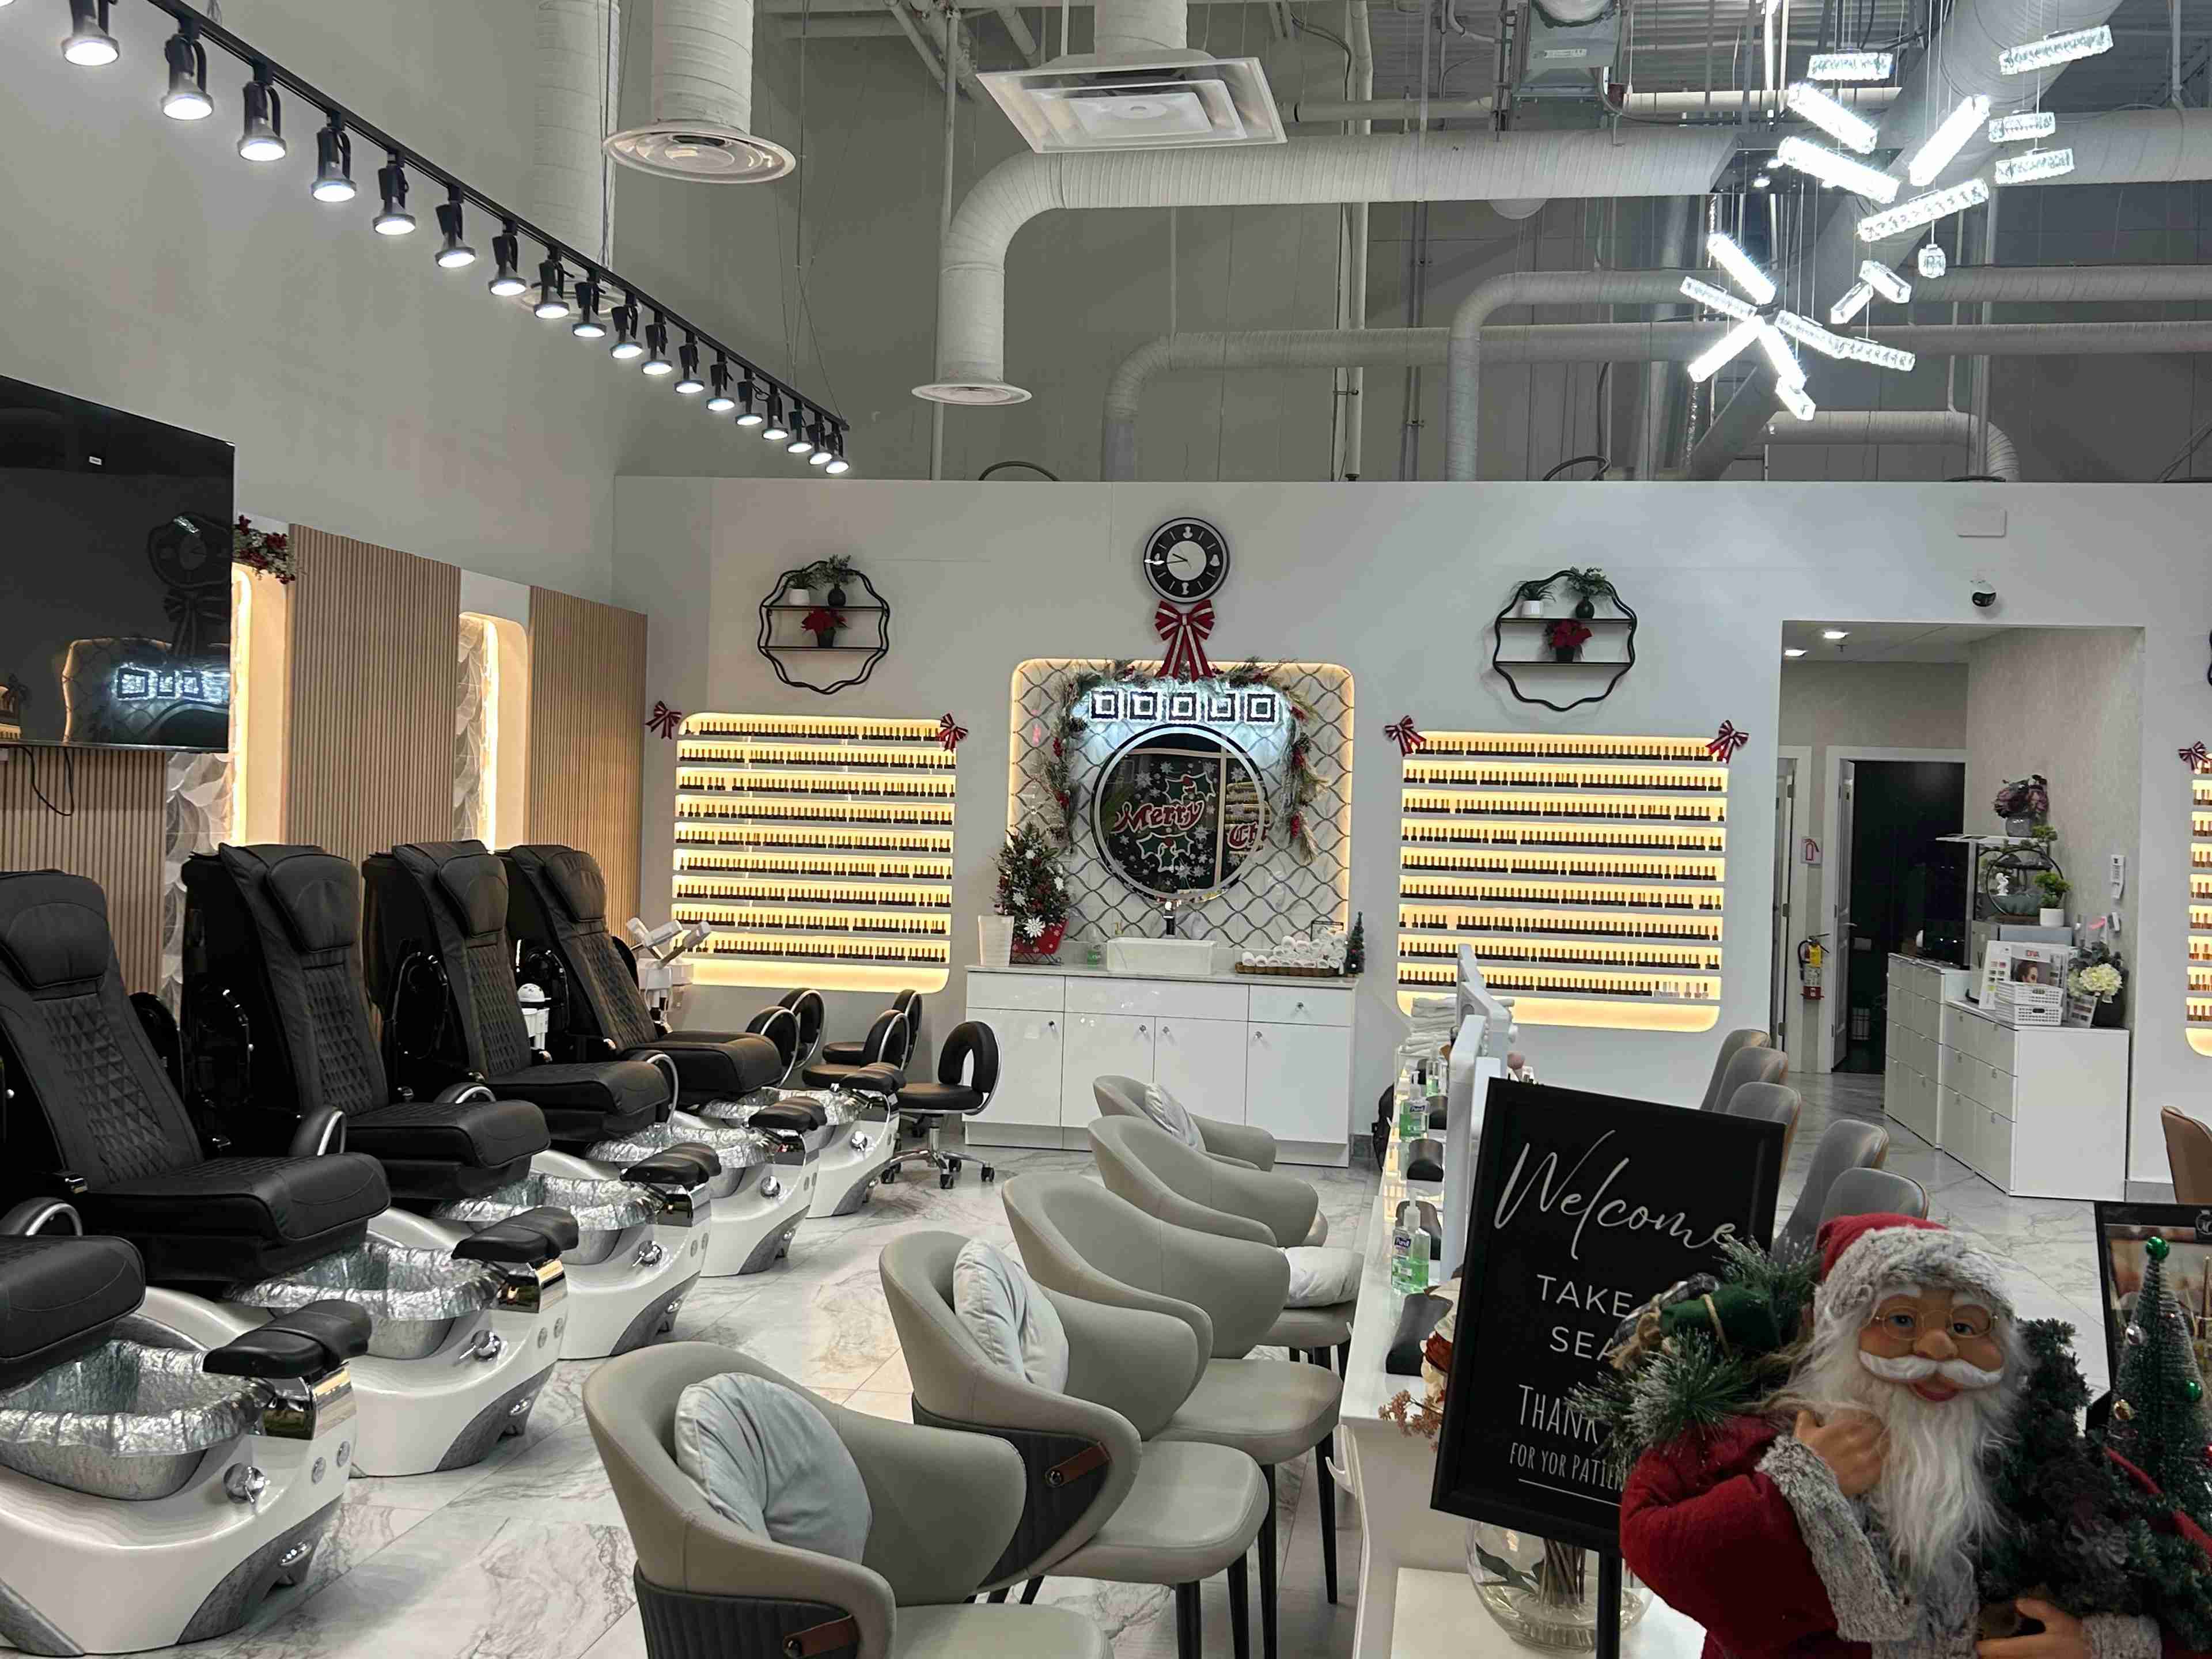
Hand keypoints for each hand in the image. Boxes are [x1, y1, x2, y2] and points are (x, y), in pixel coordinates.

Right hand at [1793, 1408, 1887, 1497]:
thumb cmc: (1803, 1456)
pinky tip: (1885, 1459)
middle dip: (1880, 1431)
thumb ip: (1806, 1419)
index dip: (1870, 1419)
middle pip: (1876, 1433)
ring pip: (1881, 1449)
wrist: (1805, 1483)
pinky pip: (1881, 1467)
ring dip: (1885, 1445)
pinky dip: (1884, 1462)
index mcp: (1840, 1429)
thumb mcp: (1801, 1433)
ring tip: (1887, 1444)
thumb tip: (1807, 1412)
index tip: (1873, 1420)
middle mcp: (1853, 1443)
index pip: (1864, 1420)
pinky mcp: (1865, 1477)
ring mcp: (1861, 1461)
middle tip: (1882, 1431)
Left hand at [1976, 1598, 2090, 1658]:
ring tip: (1990, 1656)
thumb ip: (2039, 1610)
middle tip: (1980, 1650)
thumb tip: (2018, 1602)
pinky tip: (2011, 1658)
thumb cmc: (2080, 1638)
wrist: (2100, 1655)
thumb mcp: (2061, 1620)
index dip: (1984, 1647)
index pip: (2000, 1650)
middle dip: (1989, 1657)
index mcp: (2033, 1648)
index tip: (1975, 1643)